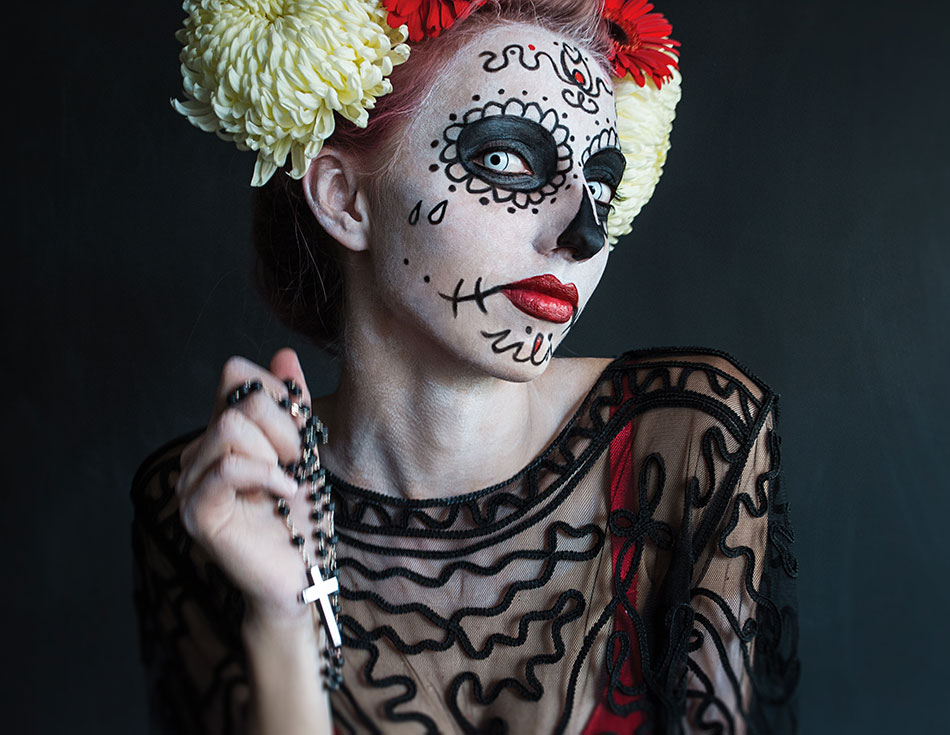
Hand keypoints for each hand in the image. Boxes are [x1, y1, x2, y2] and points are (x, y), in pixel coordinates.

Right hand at [176, 348, 316, 624]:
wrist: (303, 571)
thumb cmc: (302, 514)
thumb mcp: (304, 447)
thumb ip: (293, 402)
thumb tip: (283, 353)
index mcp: (221, 432)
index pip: (236, 375)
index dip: (277, 395)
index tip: (299, 435)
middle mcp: (198, 452)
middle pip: (240, 403)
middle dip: (284, 432)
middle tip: (296, 466)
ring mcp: (191, 482)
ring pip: (230, 429)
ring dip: (275, 456)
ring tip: (286, 484)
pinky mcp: (196, 511)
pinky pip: (227, 467)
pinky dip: (266, 476)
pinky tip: (283, 493)